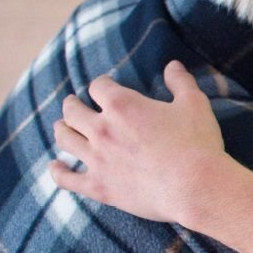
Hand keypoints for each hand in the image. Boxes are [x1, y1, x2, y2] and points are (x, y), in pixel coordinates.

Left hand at [50, 60, 231, 225]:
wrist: (195, 187)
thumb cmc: (197, 144)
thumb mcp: (195, 104)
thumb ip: (181, 82)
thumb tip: (173, 65)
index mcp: (122, 105)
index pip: (98, 86)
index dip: (101, 84)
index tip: (105, 87)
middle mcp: (102, 129)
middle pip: (72, 111)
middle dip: (72, 105)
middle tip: (73, 104)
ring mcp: (97, 159)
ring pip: (65, 139)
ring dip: (61, 130)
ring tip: (61, 128)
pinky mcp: (99, 186)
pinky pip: (67, 179)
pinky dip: (58, 171)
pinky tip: (55, 166)